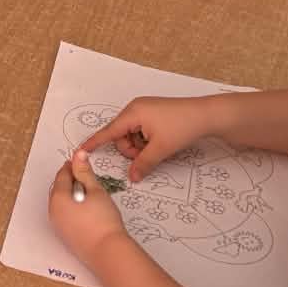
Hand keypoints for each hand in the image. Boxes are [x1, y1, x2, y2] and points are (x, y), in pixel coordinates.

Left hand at [49, 151, 127, 264]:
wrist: (108, 253)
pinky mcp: (65, 237)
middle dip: (70, 181)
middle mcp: (53, 212)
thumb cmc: (103, 221)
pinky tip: (86, 211)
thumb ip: (85, 173)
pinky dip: (72, 209)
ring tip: (88, 193)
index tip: (79, 162)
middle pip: (59, 190)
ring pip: (61, 204)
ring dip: (71, 196)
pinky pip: (65, 216)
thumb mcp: (96, 192)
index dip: (71, 167)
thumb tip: (78, 155)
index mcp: (58, 199)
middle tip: (84, 176)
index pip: (62, 176)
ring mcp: (58, 226)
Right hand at [78, 95, 220, 182]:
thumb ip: (143, 163)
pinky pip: (140, 131)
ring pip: (131, 135)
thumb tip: (132, 177)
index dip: (95, 142)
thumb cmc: (182, 127)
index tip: (81, 149)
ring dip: (140, 146)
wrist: (206, 115)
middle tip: (147, 155)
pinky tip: (160, 142)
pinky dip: (146, 141)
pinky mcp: (153, 114)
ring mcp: (144, 110)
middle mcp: (135, 109)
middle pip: (120, 135)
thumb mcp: (161, 149)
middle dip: (130, 149)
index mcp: (132, 114)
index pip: (108, 131)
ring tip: (157, 148)